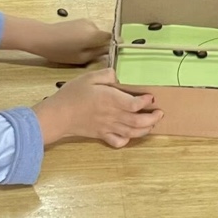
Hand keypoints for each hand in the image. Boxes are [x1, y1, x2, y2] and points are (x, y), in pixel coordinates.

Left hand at [22, 18, 109, 66]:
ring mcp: (84, 21)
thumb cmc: (61, 51)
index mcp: (94, 34)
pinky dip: (85, 37)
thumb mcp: (81, 58)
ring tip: (79, 50)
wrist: (42, 37)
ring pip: (95, 33)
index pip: (111, 38)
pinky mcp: (77, 21)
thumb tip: (108, 51)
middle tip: (91, 56)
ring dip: (92, 41)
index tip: (110, 53)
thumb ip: (97, 54)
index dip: (113, 45)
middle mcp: (92, 25)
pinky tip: (74, 44)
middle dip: (100, 45)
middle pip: (103, 36)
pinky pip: (88, 30)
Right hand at [33, 68, 161, 147]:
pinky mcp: (101, 135)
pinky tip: (129, 135)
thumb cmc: (72, 95)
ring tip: (152, 124)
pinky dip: (127, 141)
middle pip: (138, 121)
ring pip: (132, 133)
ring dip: (145, 130)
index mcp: (111, 99)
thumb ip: (106, 74)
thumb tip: (118, 77)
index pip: (135, 104)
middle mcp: (113, 115)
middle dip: (152, 118)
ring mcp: (108, 127)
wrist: (57, 116)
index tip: (151, 97)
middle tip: (160, 113)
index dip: (146, 102)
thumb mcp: (89, 77)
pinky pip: (118, 142)